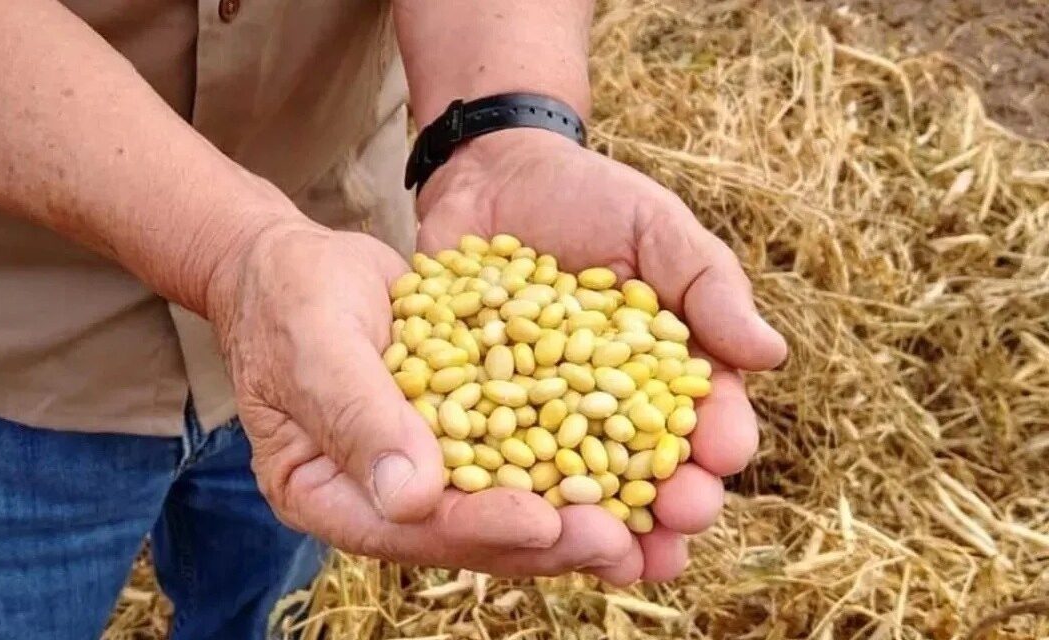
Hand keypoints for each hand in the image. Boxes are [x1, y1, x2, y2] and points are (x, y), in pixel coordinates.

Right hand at [205, 218, 639, 579]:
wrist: (298, 266)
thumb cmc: (293, 295)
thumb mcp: (319, 341)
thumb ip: (360, 417)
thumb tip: (413, 498)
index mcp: (323, 493)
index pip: (407, 527)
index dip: (478, 526)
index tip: (545, 522)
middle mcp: (374, 500)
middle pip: (466, 533)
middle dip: (547, 541)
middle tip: (624, 545)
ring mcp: (417, 475)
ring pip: (500, 510)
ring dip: (573, 520)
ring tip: (648, 532)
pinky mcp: (456, 442)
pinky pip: (517, 463)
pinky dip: (570, 467)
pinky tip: (632, 470)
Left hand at [417, 129, 787, 582]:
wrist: (488, 175)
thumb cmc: (586, 198)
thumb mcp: (654, 227)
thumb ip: (707, 285)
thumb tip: (772, 356)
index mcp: (666, 369)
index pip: (704, 416)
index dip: (718, 441)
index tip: (724, 456)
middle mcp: (610, 406)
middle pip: (649, 469)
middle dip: (671, 502)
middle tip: (679, 523)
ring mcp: (545, 416)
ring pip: (581, 485)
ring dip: (604, 526)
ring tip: (619, 559)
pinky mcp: (480, 416)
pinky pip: (498, 462)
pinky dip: (512, 497)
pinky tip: (523, 525)